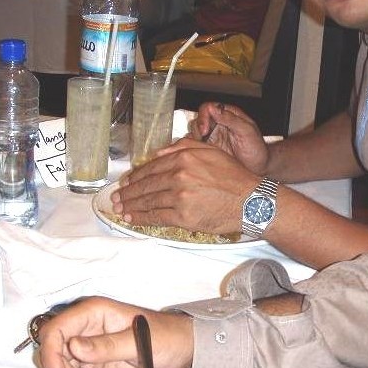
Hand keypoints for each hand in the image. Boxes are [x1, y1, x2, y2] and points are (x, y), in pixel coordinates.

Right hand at [33, 296, 193, 367]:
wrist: (182, 351)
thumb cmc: (167, 336)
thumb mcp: (138, 341)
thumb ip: (106, 345)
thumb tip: (74, 347)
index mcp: (94, 311)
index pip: (56, 329)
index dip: (51, 355)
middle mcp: (85, 326)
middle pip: (52, 351)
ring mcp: (86, 345)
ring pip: (57, 367)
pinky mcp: (91, 362)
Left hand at [111, 139, 258, 233]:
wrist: (251, 200)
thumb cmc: (234, 177)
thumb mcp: (211, 151)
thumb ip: (184, 147)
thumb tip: (159, 153)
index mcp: (184, 158)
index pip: (152, 167)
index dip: (136, 177)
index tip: (127, 183)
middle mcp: (179, 175)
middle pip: (146, 185)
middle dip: (128, 193)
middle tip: (116, 198)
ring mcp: (180, 197)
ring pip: (149, 201)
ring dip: (131, 206)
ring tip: (120, 209)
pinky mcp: (184, 216)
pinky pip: (157, 217)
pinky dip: (142, 218)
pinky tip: (133, 219)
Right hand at [187, 103, 268, 174]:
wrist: (259, 168)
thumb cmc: (257, 149)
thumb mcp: (246, 131)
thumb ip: (230, 118)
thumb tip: (214, 108)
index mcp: (228, 115)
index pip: (208, 108)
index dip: (203, 117)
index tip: (205, 130)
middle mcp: (218, 124)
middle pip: (198, 119)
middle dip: (198, 129)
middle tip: (203, 140)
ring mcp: (213, 137)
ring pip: (195, 132)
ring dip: (195, 139)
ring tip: (203, 148)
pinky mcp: (209, 149)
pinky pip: (196, 145)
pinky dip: (194, 148)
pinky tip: (200, 154)